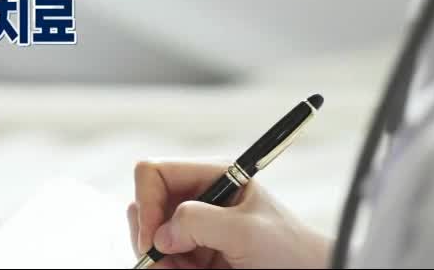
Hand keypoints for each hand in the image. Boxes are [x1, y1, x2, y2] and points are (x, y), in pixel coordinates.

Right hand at [129, 160, 332, 268]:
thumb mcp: (245, 230)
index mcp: (211, 175)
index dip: (146, 202)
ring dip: (158, 258)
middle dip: (148, 236)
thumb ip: (199, 221)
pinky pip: (160, 258)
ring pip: (147, 235)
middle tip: (163, 262)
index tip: (154, 238)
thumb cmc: (290, 250)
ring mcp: (192, 226)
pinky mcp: (192, 252)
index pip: (153, 172)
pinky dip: (165, 269)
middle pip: (142, 204)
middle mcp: (197, 196)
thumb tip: (160, 235)